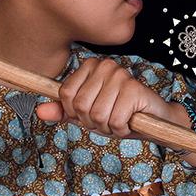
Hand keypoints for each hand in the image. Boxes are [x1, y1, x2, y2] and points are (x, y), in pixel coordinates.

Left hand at [34, 57, 173, 140]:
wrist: (156, 121)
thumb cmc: (120, 115)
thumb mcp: (87, 115)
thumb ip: (64, 112)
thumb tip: (39, 111)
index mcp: (91, 66)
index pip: (66, 95)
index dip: (76, 113)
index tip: (91, 114)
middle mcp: (105, 66)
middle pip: (81, 106)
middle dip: (93, 122)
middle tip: (109, 119)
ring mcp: (121, 75)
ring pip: (97, 115)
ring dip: (108, 127)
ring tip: (121, 119)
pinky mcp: (134, 89)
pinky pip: (115, 121)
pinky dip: (122, 129)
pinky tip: (132, 121)